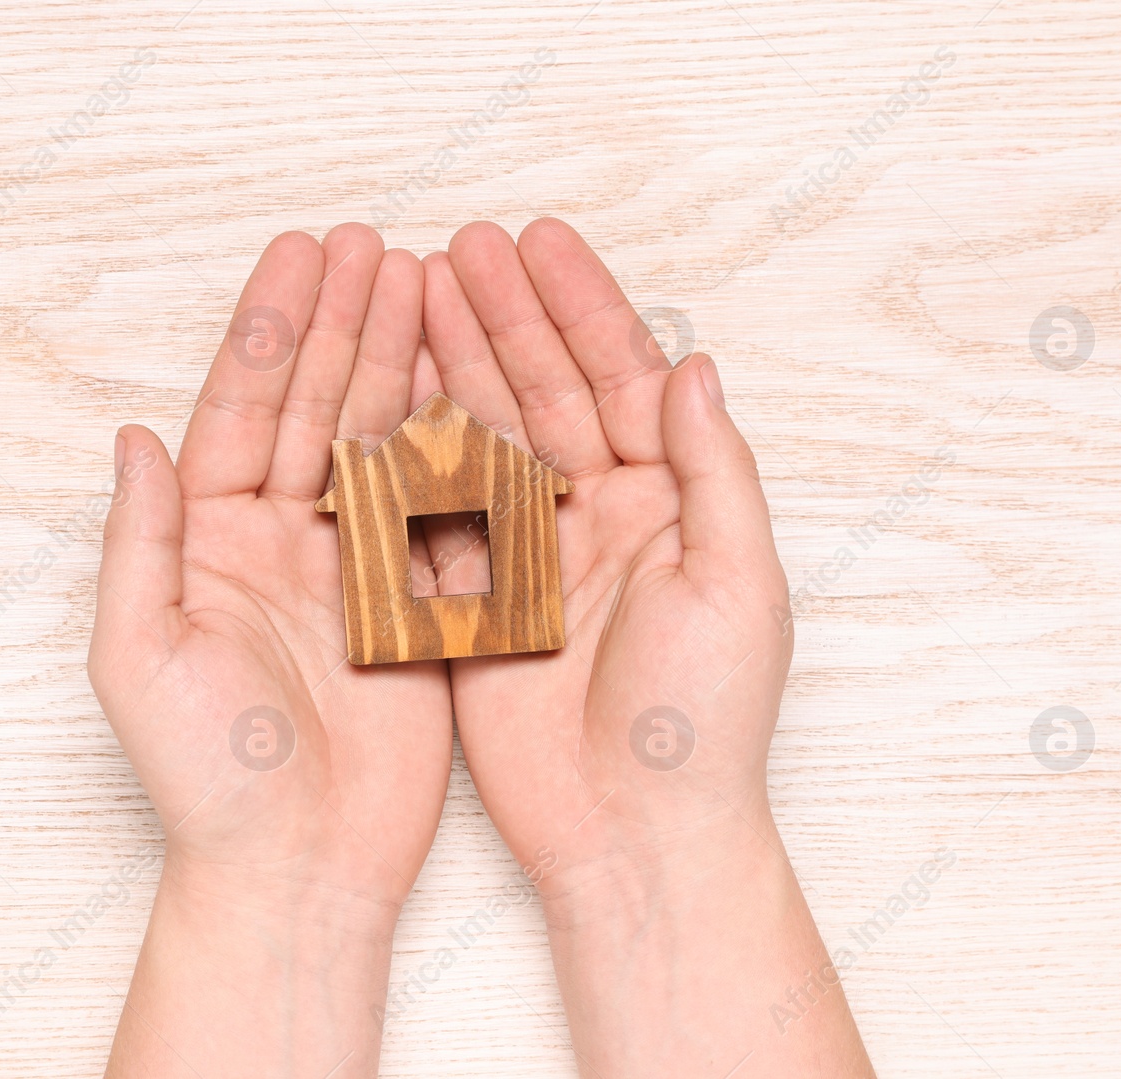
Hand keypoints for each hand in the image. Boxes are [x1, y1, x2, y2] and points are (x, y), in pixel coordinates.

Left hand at [88, 226, 453, 1076]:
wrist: (297, 869)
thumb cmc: (206, 776)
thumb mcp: (142, 653)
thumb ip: (139, 542)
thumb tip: (131, 436)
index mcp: (209, 543)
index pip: (239, 410)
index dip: (272, 330)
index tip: (304, 255)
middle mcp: (279, 543)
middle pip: (313, 409)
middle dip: (343, 325)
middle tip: (376, 246)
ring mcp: (351, 570)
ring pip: (378, 442)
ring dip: (398, 363)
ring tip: (425, 283)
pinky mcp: (413, 605)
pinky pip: (435, 508)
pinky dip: (452, 442)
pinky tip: (468, 379)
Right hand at [422, 219, 873, 1076]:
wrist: (635, 837)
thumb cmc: (704, 720)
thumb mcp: (734, 583)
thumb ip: (713, 471)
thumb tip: (693, 363)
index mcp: (670, 505)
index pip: (623, 381)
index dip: (582, 308)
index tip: (539, 242)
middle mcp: (600, 519)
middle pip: (548, 395)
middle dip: (507, 318)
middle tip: (462, 245)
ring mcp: (533, 558)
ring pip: (487, 440)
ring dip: (456, 365)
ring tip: (416, 288)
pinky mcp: (476, 603)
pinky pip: (441, 513)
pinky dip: (414, 452)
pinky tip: (386, 390)